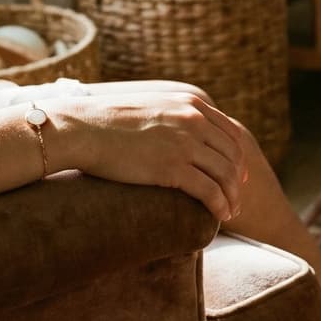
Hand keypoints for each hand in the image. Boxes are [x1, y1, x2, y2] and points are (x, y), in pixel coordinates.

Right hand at [42, 92, 246, 222]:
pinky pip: (210, 191)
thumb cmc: (106, 121)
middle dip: (238, 181)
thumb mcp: (149, 105)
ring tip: (230, 213)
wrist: (82, 128)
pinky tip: (219, 217)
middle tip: (234, 200)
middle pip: (233, 155)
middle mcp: (193, 120)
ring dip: (232, 198)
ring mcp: (185, 143)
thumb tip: (178, 131)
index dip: (238, 158)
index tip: (237, 176)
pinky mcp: (172, 167)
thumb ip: (171, 114)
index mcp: (190, 104)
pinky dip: (220, 206)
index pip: (231, 133)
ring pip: (226, 175)